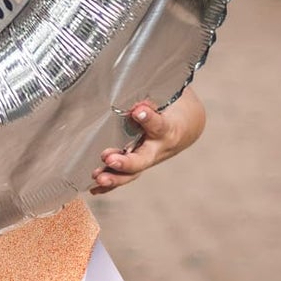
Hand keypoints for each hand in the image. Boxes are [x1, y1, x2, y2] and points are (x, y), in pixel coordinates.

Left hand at [89, 86, 205, 195]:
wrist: (186, 126)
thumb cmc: (171, 107)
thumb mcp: (166, 96)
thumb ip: (150, 95)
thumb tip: (134, 92)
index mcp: (167, 128)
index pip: (159, 124)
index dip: (149, 118)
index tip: (139, 111)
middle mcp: (157, 148)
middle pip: (143, 159)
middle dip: (126, 162)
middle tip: (109, 158)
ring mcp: (147, 159)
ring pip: (132, 172)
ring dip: (114, 177)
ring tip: (98, 177)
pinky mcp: (139, 165)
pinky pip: (124, 177)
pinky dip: (110, 184)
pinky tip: (94, 188)